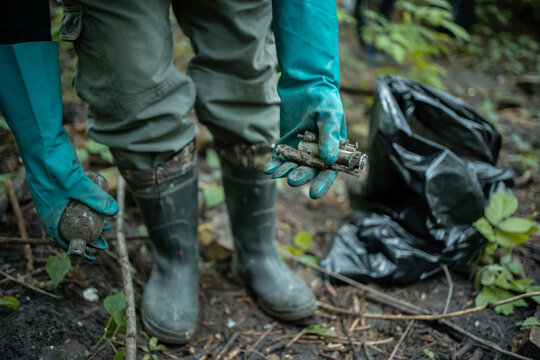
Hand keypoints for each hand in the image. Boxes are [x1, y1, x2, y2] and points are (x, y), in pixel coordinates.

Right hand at [0, 41, 117, 259]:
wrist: (41, 138)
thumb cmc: (52, 163)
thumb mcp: (77, 184)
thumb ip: (95, 198)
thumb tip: (115, 212)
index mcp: (49, 212)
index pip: (60, 239)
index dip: (76, 248)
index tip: (93, 254)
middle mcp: (51, 205)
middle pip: (70, 227)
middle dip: (88, 235)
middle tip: (106, 240)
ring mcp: (56, 193)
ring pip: (73, 212)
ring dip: (89, 219)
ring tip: (106, 222)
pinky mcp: (62, 181)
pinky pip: (75, 198)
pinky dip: (86, 203)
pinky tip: (100, 201)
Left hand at [264, 87, 345, 198]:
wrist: (305, 85)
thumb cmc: (324, 100)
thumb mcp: (329, 116)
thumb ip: (328, 137)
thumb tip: (327, 160)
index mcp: (334, 150)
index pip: (330, 171)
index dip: (323, 183)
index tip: (314, 194)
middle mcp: (318, 153)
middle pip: (310, 171)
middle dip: (302, 177)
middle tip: (292, 182)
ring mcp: (301, 149)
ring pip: (294, 166)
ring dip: (286, 171)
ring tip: (278, 174)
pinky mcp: (287, 143)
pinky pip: (280, 157)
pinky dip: (274, 163)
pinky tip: (268, 168)